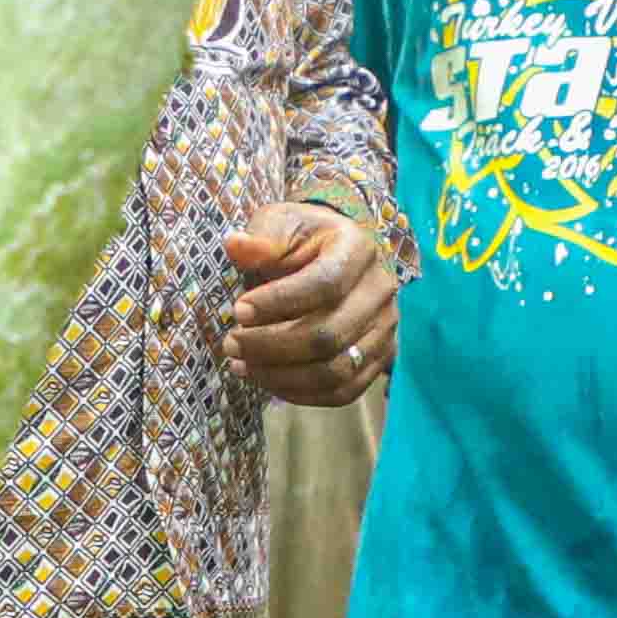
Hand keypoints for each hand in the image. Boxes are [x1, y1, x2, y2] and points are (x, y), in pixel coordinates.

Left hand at [221, 203, 393, 403]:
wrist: (336, 252)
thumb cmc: (303, 238)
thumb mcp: (281, 222)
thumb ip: (262, 237)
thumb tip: (236, 246)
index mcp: (358, 250)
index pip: (325, 284)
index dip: (278, 303)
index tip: (237, 311)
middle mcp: (380, 291)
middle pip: (328, 336)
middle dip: (270, 346)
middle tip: (231, 345)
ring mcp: (385, 328)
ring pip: (336, 371)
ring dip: (281, 376)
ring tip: (241, 366)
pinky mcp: (381, 357)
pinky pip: (345, 391)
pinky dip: (302, 394)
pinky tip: (267, 381)